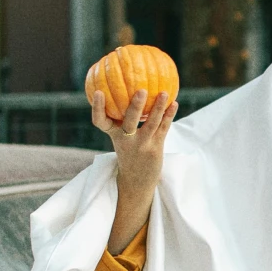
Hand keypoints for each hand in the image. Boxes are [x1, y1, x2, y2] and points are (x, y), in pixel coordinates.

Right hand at [91, 86, 175, 251]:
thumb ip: (122, 119)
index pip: (100, 121)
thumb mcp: (120, 137)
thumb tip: (128, 89)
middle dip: (136, 106)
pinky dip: (169, 115)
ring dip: (159, 108)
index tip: (98, 92)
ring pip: (152, 124)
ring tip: (164, 93)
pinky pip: (163, 129)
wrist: (136, 181)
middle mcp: (126, 140)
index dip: (97, 108)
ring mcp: (141, 145)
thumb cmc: (128, 152)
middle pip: (129, 121)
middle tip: (141, 91)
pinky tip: (174, 103)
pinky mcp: (155, 149)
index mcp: (113, 134)